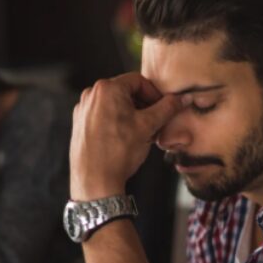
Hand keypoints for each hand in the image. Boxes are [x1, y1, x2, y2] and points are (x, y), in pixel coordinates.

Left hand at [70, 72, 180, 199]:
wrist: (94, 181)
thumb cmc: (119, 152)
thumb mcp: (148, 126)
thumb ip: (167, 108)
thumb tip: (182, 98)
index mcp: (107, 89)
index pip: (138, 81)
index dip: (154, 94)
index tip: (163, 108)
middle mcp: (90, 95)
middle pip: (125, 92)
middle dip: (143, 106)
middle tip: (155, 123)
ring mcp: (82, 110)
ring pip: (114, 105)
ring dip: (131, 115)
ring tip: (141, 133)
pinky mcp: (79, 124)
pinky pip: (102, 116)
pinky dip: (116, 122)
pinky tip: (124, 139)